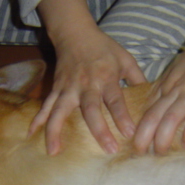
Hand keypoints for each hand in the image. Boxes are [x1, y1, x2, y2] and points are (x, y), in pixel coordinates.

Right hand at [28, 0, 145, 154]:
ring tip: (54, 152)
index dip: (122, 116)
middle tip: (108, 149)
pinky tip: (31, 135)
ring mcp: (68, 88)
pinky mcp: (56, 90)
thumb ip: (138, 79)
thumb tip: (152, 100)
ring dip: (55, 131)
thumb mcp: (126, 59)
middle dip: (99, 130)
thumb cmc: (104, 48)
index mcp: (106, 77)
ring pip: (60, 111)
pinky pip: (45, 106)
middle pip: (91, 110)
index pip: (116, 100)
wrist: (75, 33)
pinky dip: (37, 120)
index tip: (129, 133)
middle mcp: (86, 85)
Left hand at [134, 14, 184, 153]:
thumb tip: (167, 104)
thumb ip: (173, 86)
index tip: (134, 140)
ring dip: (162, 137)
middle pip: (153, 115)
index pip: (148, 108)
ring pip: (170, 117)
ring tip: (159, 153)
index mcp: (167, 84)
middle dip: (143, 135)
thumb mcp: (180, 69)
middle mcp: (175, 89)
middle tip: (138, 153)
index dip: (140, 126)